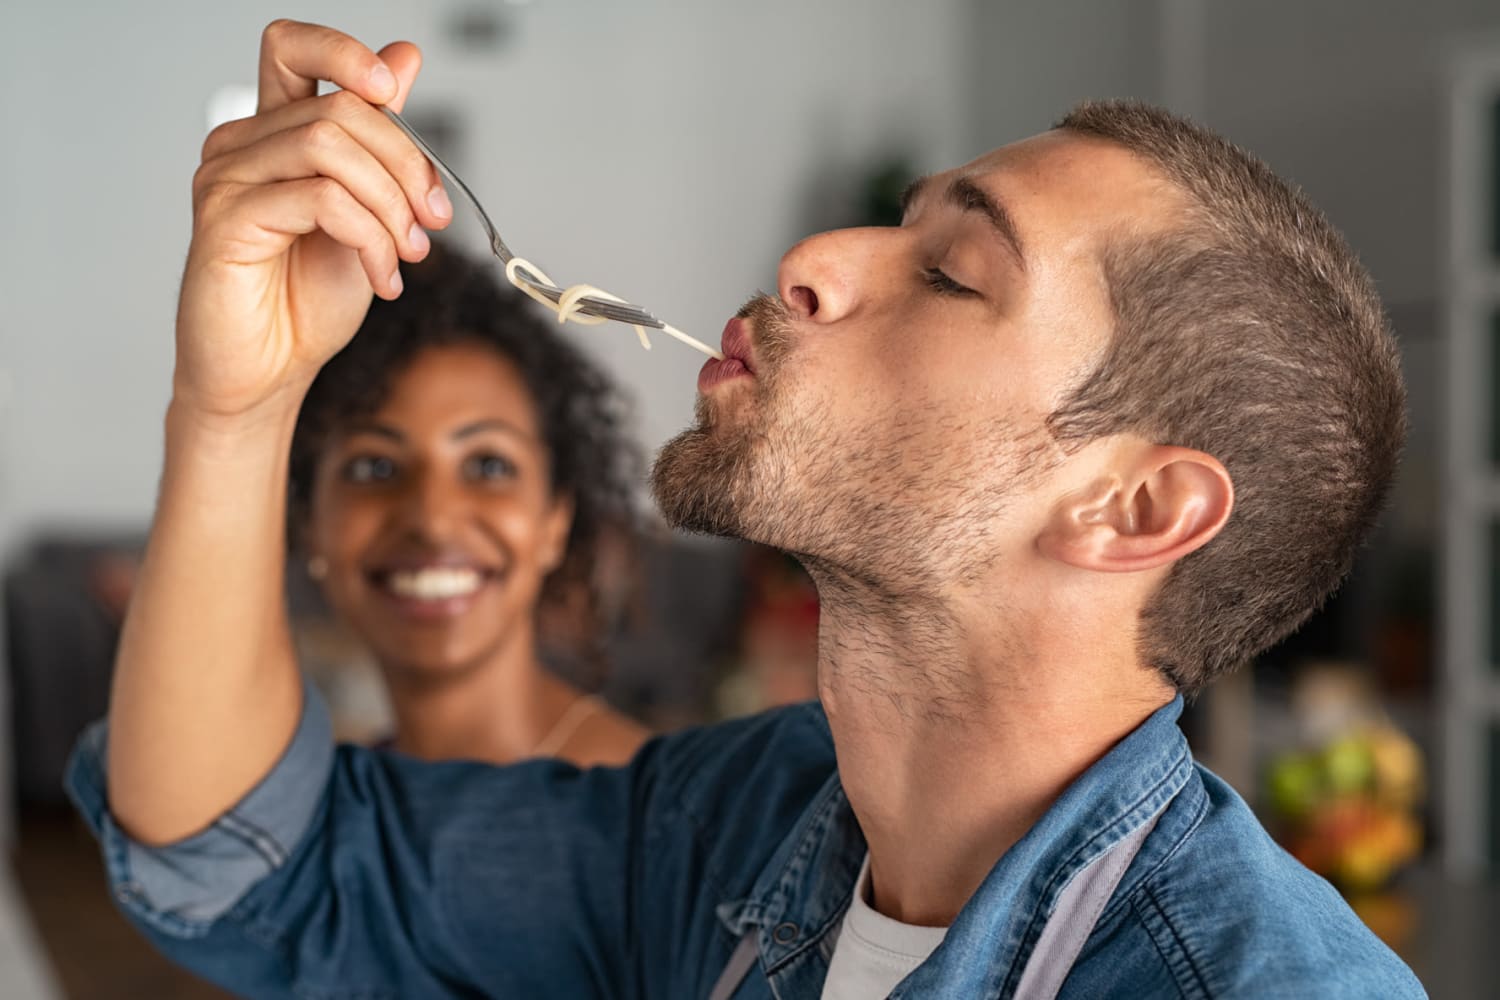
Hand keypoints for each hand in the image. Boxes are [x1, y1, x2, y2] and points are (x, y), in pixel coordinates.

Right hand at [173, 19, 452, 420]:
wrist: (269, 372)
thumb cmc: (306, 300)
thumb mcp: (366, 212)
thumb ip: (380, 140)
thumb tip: (404, 56)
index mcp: (273, 134)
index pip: (292, 47)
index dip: (344, 51)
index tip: (391, 89)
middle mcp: (241, 146)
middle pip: (339, 107)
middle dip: (406, 164)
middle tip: (432, 221)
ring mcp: (226, 179)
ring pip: (330, 147)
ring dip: (390, 204)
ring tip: (407, 254)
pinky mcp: (225, 220)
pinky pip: (319, 200)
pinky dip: (369, 238)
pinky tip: (382, 277)